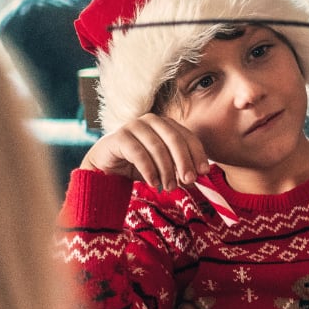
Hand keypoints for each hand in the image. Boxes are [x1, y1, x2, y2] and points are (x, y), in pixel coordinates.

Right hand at [81, 114, 209, 189]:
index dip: (197, 154)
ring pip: (157, 148)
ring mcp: (134, 126)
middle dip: (184, 162)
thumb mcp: (164, 167)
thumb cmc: (138, 166)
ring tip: (170, 187)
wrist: (105, 168)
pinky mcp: (119, 136)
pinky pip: (139, 153)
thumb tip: (200, 176)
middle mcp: (152, 120)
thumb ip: (180, 169)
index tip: (203, 172)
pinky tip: (154, 183)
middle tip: (189, 181)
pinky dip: (149, 170)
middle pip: (175, 140)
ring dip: (166, 170)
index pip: (188, 137)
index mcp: (166, 124)